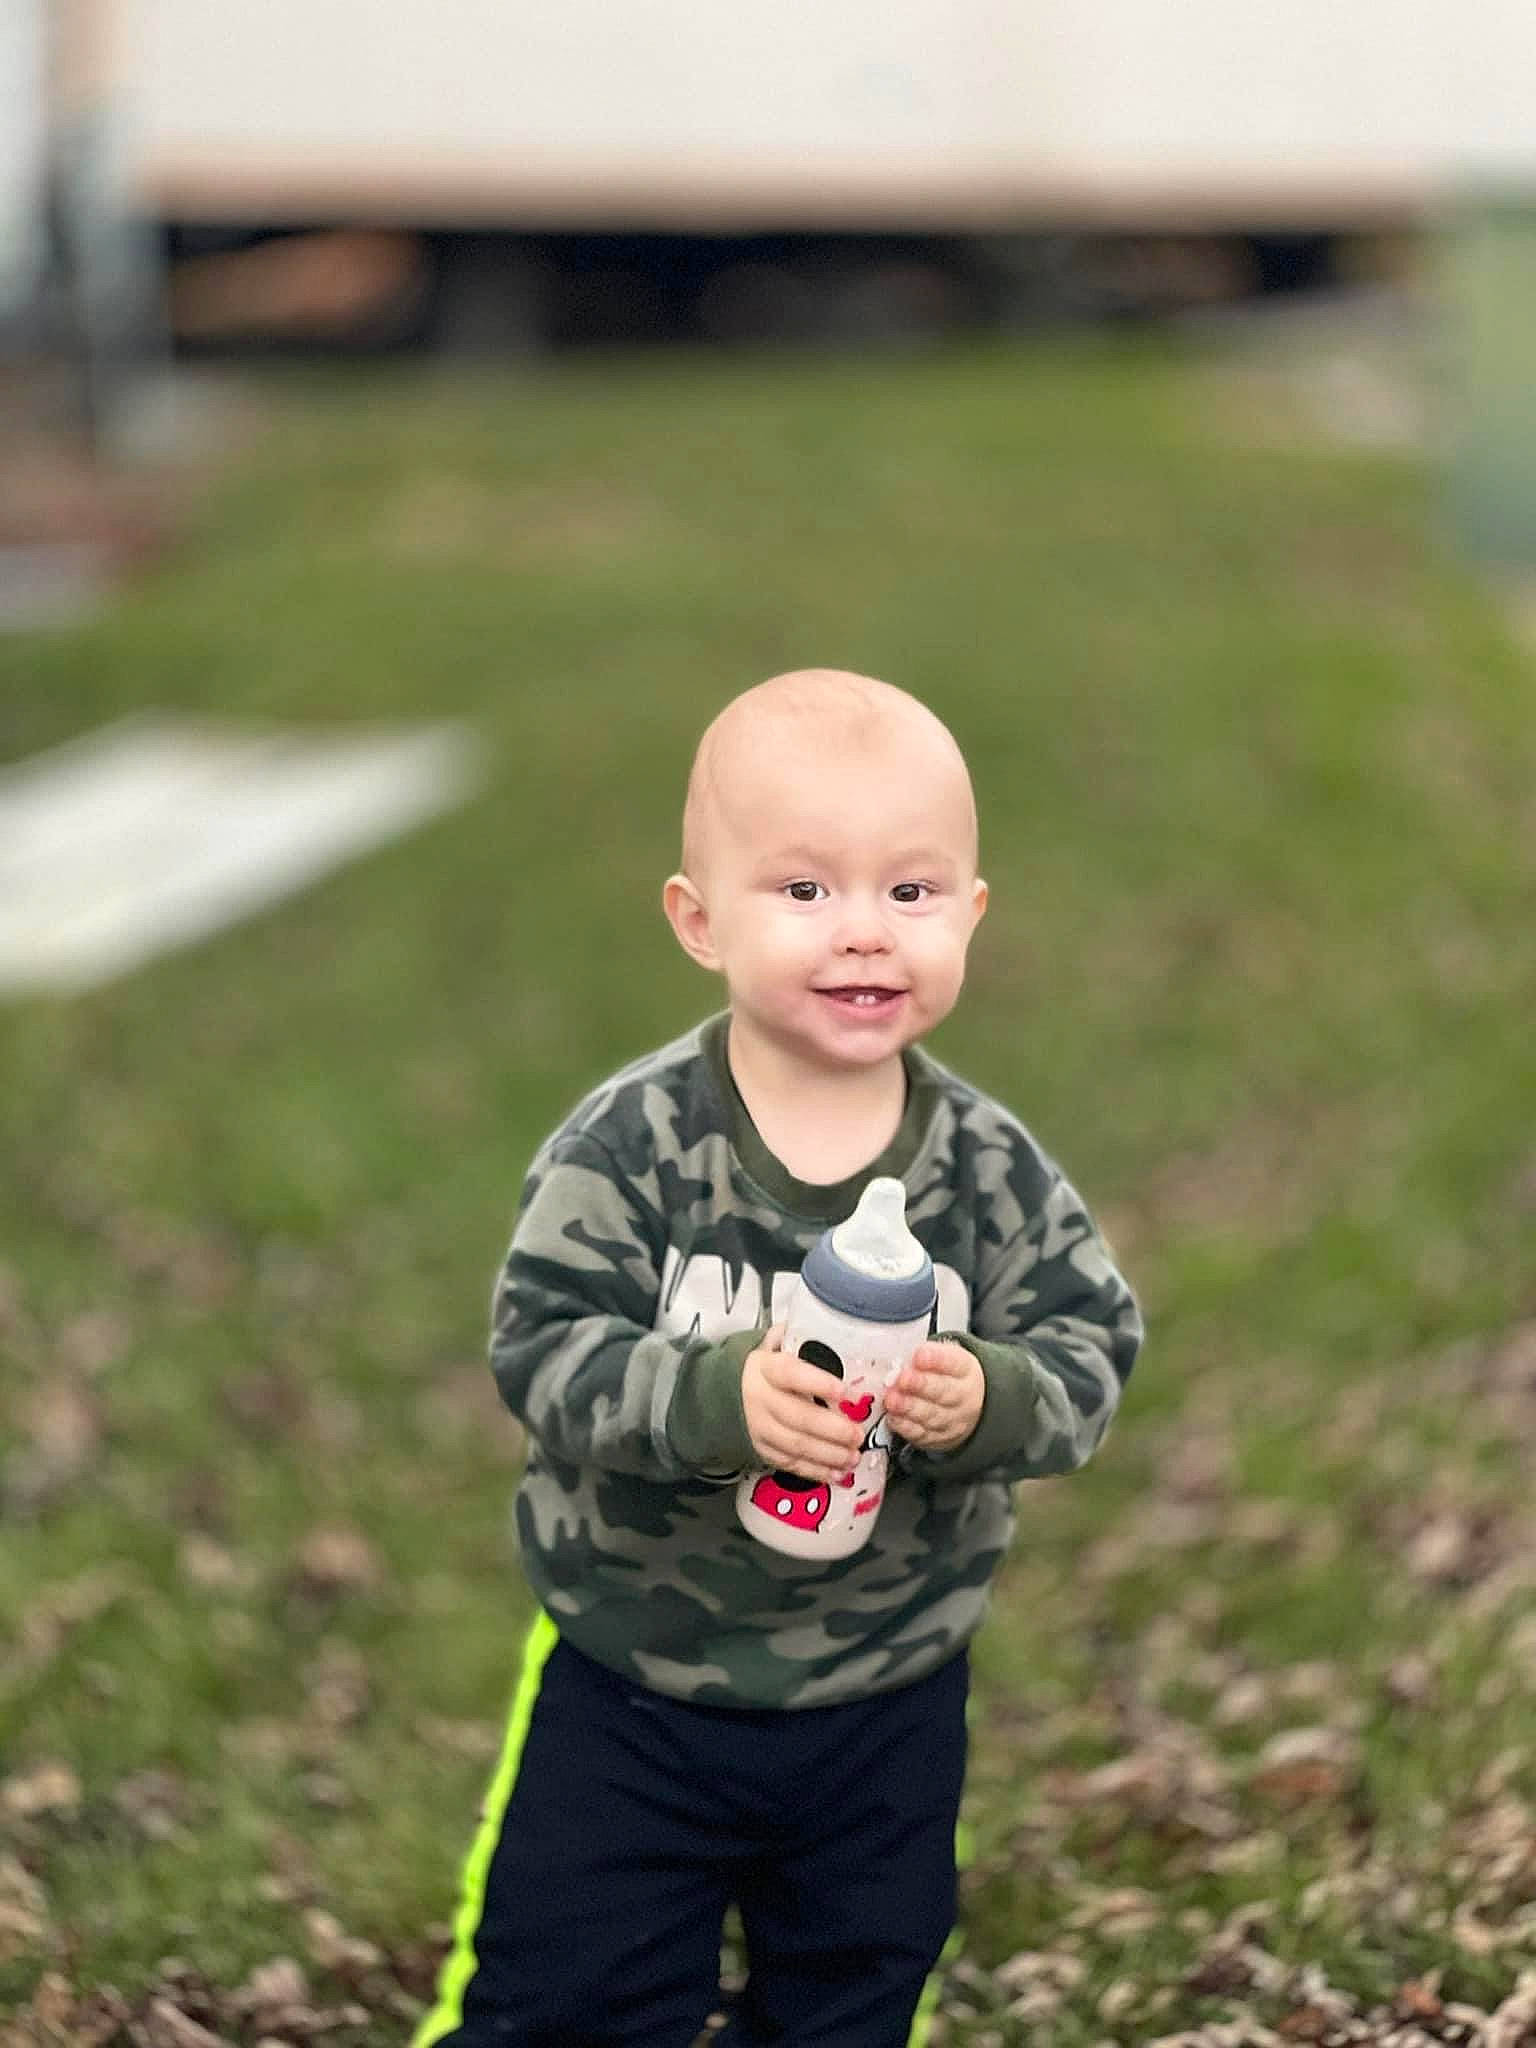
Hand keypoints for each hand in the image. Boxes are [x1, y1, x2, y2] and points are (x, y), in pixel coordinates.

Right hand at [741, 1324, 860, 1483]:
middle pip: (797, 1417)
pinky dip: (815, 1471)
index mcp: (767, 1367)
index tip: (845, 1392)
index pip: (792, 1374)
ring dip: (828, 1454)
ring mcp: (759, 1427)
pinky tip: (838, 1474)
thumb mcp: (777, 1345)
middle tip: (858, 1435)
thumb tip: (839, 1323)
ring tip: (854, 1457)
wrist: (727, 1391)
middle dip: (831, 1429)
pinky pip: (789, 1464)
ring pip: (795, 1445)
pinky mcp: (761, 1449)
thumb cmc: (768, 1367)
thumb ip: (801, 1338)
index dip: (818, 1383)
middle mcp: (760, 1398)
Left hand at [883, 1341, 984, 1452]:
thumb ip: (924, 1354)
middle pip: (943, 1391)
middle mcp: (963, 1397)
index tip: (920, 1355)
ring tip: (892, 1399)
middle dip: (920, 1385)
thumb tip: (901, 1356)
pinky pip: (922, 1434)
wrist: (966, 1406)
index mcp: (965, 1370)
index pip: (954, 1363)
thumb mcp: (944, 1355)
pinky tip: (893, 1417)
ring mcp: (952, 1420)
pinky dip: (905, 1426)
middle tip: (902, 1379)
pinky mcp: (938, 1438)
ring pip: (931, 1415)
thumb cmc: (948, 1376)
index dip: (936, 1359)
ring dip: (909, 1407)